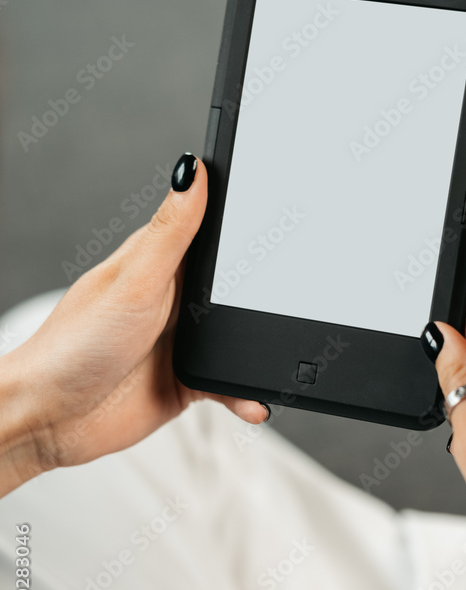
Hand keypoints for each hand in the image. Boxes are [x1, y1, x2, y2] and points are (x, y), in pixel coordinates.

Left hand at [0, 154, 267, 495]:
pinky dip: (246, 392)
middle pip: (236, 284)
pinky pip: (230, 382)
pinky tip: (252, 398)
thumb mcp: (134, 280)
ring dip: (257, 347)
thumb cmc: (74, 344)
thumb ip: (171, 231)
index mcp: (160, 261)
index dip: (246, 218)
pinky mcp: (188, 378)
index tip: (282, 212)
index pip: (211, 228)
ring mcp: (182, 339)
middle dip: (266, 292)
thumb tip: (192, 171)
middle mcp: (174, 297)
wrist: (51, 418)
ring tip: (276, 356)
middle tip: (290, 299)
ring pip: (239, 334)